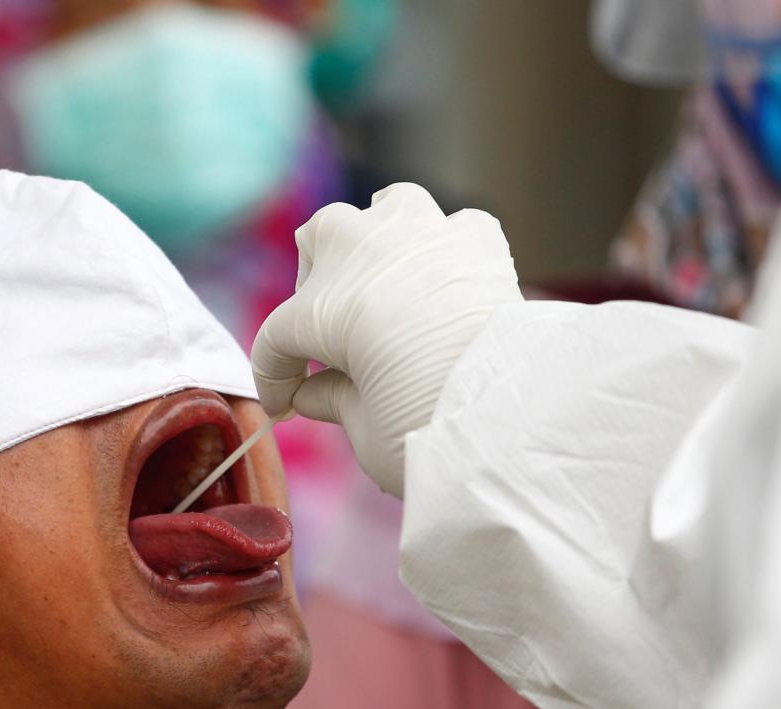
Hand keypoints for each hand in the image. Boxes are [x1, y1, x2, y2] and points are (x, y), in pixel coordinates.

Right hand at [251, 183, 522, 496]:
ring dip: (378, 238)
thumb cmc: (422, 428)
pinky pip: (454, 228)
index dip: (274, 379)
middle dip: (315, 284)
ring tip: (385, 278)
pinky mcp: (477, 238)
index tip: (283, 408)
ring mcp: (420, 234)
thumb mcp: (362, 428)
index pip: (279, 338)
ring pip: (385, 207)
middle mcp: (362, 252)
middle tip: (330, 335)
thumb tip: (311, 394)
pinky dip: (447, 249)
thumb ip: (332, 401)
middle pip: (319, 242)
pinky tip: (448, 282)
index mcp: (319, 306)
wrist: (506, 410)